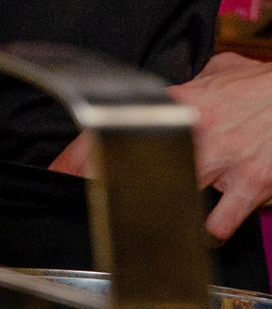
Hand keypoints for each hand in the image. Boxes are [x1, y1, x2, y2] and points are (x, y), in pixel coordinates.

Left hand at [53, 46, 271, 243]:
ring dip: (159, 214)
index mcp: (182, 101)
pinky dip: (207, 235)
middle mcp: (196, 130)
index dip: (80, 151)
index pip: (117, 123)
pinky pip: (218, 223)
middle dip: (114, 189)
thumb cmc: (262, 86)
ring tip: (147, 227)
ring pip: (173, 198)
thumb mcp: (220, 72)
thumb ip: (189, 84)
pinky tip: (201, 236)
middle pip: (137, 166)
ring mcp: (223, 159)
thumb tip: (166, 91)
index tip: (58, 171)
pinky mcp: (249, 183)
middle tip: (99, 204)